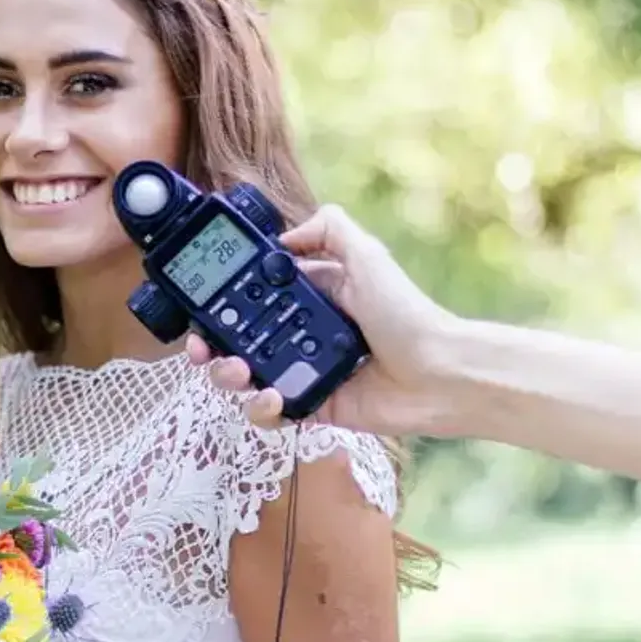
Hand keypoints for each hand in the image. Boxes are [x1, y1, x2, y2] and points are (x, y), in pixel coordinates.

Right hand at [186, 203, 458, 434]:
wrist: (439, 375)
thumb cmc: (407, 314)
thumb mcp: (368, 255)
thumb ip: (330, 230)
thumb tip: (283, 238)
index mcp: (311, 296)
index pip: (253, 296)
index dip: (222, 300)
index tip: (202, 304)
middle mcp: (301, 333)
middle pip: (238, 338)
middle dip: (212, 343)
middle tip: (202, 348)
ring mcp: (304, 371)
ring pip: (245, 377)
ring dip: (228, 376)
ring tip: (237, 373)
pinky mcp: (313, 406)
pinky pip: (271, 411)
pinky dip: (262, 408)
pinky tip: (271, 398)